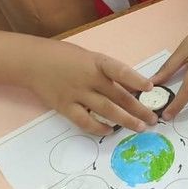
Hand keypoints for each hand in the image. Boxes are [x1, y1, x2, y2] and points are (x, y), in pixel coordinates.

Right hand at [25, 41, 157, 134]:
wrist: (34, 62)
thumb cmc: (66, 57)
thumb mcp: (90, 58)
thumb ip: (107, 72)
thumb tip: (130, 88)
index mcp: (97, 62)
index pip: (120, 70)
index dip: (136, 79)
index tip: (150, 88)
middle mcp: (89, 78)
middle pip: (119, 96)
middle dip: (138, 108)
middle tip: (153, 119)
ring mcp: (77, 93)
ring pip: (106, 110)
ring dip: (125, 120)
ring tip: (140, 127)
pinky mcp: (65, 107)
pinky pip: (85, 121)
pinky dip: (98, 128)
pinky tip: (109, 131)